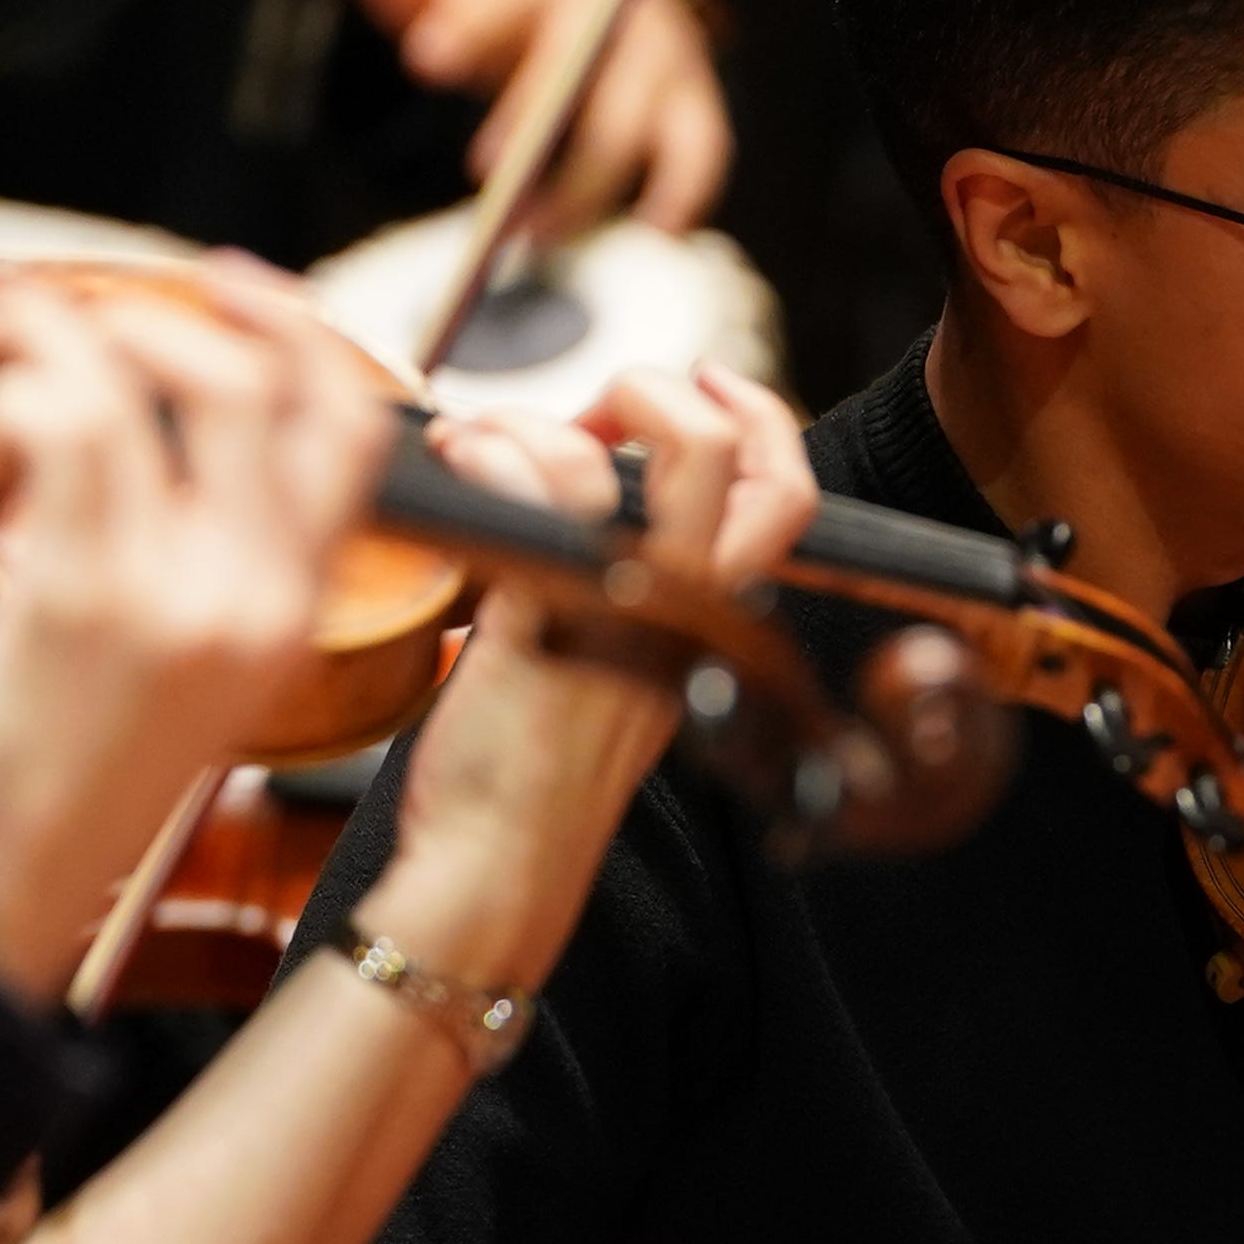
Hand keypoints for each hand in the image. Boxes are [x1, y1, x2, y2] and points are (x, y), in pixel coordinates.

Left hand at [0, 261, 399, 1004]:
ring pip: (139, 378)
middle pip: (248, 377)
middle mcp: (257, 593)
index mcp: (295, 605)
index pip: (346, 427)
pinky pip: (54, 423)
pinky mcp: (81, 595)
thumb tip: (132, 411)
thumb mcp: (184, 658)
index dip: (294, 329)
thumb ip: (196, 547)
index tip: (223, 283)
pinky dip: (1, 386)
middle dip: (145, 305)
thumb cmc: (70, 775)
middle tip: (58, 309)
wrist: (14, 883)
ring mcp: (176, 592)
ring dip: (46, 327)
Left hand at [348, 0, 736, 236]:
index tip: (422, 62)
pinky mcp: (698, 112)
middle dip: (530, 121)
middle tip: (487, 178)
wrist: (630, 14)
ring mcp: (665, 65)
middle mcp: (616, 18)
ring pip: (629, 126)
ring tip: (537, 236)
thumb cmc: (536, 19)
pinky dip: (682, 195)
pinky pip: (700, 155)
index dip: (465, 27)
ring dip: (587, 186)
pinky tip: (653, 237)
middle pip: (572, 67)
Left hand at [359, 365, 822, 992]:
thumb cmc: (540, 774)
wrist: (498, 861)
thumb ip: (629, 589)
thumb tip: (581, 490)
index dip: (757, 417)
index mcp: (715, 626)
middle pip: (716, 451)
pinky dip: (483, 450)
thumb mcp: (619, 671)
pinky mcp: (546, 617)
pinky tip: (457, 463)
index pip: (786, 497)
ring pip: (606, 458)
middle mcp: (686, 615)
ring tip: (477, 442)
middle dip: (647, 393)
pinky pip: (525, 488)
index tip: (704, 382)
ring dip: (529, 421)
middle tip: (585, 414)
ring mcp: (621, 614)